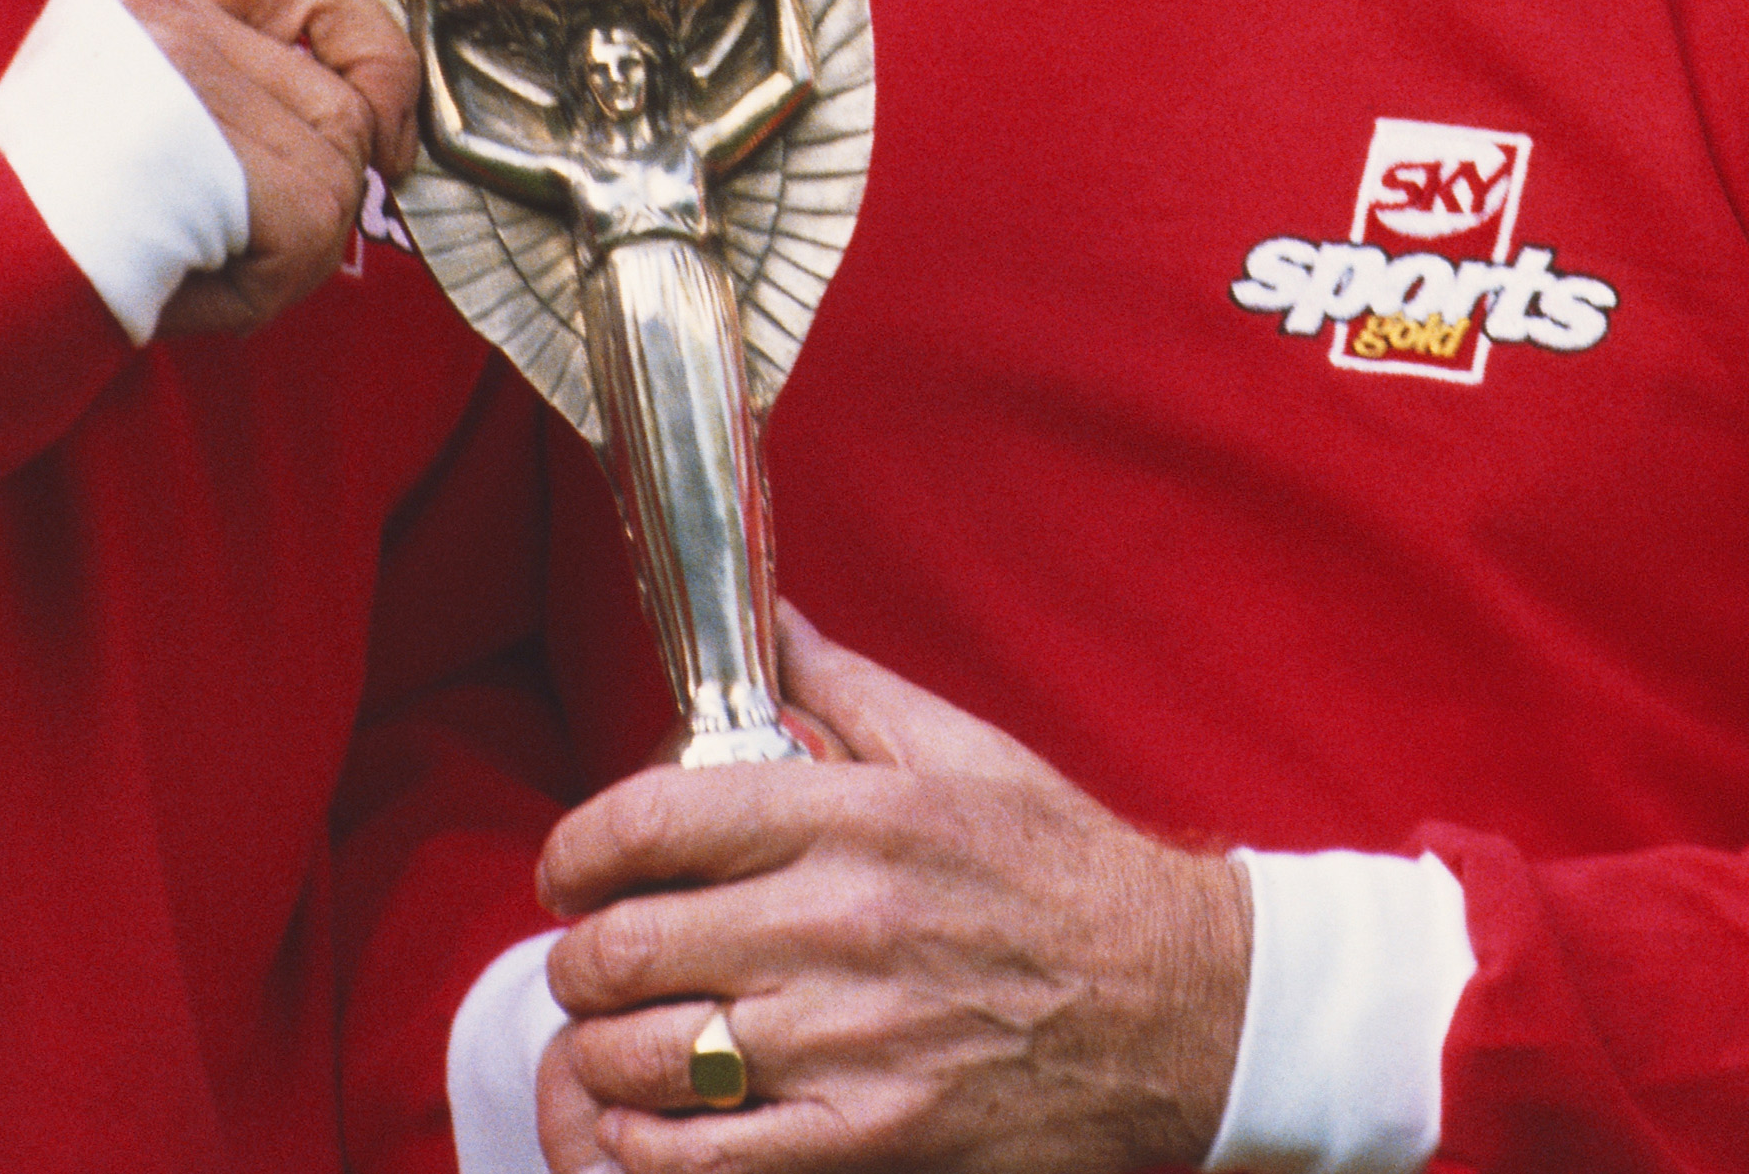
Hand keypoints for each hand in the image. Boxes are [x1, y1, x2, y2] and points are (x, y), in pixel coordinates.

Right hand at [106, 0, 418, 335]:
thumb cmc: (32, 224)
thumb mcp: (124, 117)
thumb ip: (225, 87)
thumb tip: (373, 121)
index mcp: (146, 1)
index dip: (380, 55)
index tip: (383, 134)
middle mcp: (168, 25)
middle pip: (345, 104)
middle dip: (316, 194)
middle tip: (227, 241)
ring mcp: (188, 86)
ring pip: (336, 178)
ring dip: (282, 253)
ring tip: (189, 262)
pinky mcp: (209, 161)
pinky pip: (306, 239)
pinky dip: (256, 288)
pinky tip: (183, 283)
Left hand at [536, 615, 1246, 1171]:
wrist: (1181, 1005)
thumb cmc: (1067, 872)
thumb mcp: (962, 751)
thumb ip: (842, 689)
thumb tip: (766, 627)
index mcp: (858, 816)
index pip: (654, 820)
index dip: (578, 847)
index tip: (567, 867)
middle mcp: (840, 924)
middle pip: (626, 945)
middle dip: (581, 955)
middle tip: (592, 954)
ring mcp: (849, 1043)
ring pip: (645, 1054)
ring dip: (602, 1047)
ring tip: (616, 1033)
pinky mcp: (867, 1139)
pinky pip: (700, 1154)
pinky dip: (642, 1139)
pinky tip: (642, 1114)